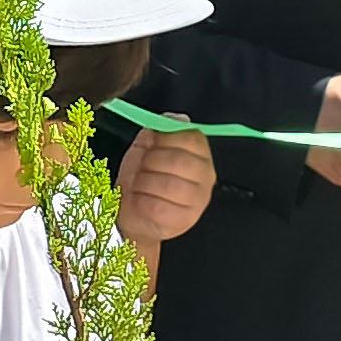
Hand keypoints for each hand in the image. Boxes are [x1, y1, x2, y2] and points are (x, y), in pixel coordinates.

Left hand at [115, 131, 216, 247]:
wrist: (133, 212)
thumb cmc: (142, 178)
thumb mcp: (146, 147)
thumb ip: (160, 130)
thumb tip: (177, 119)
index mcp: (200, 153)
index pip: (190, 137)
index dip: (163, 140)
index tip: (150, 146)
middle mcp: (206, 176)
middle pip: (178, 160)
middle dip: (150, 162)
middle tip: (142, 168)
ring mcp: (198, 200)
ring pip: (167, 184)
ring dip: (143, 183)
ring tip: (140, 186)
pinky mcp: (184, 220)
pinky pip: (157, 206)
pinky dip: (141, 202)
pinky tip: (141, 201)